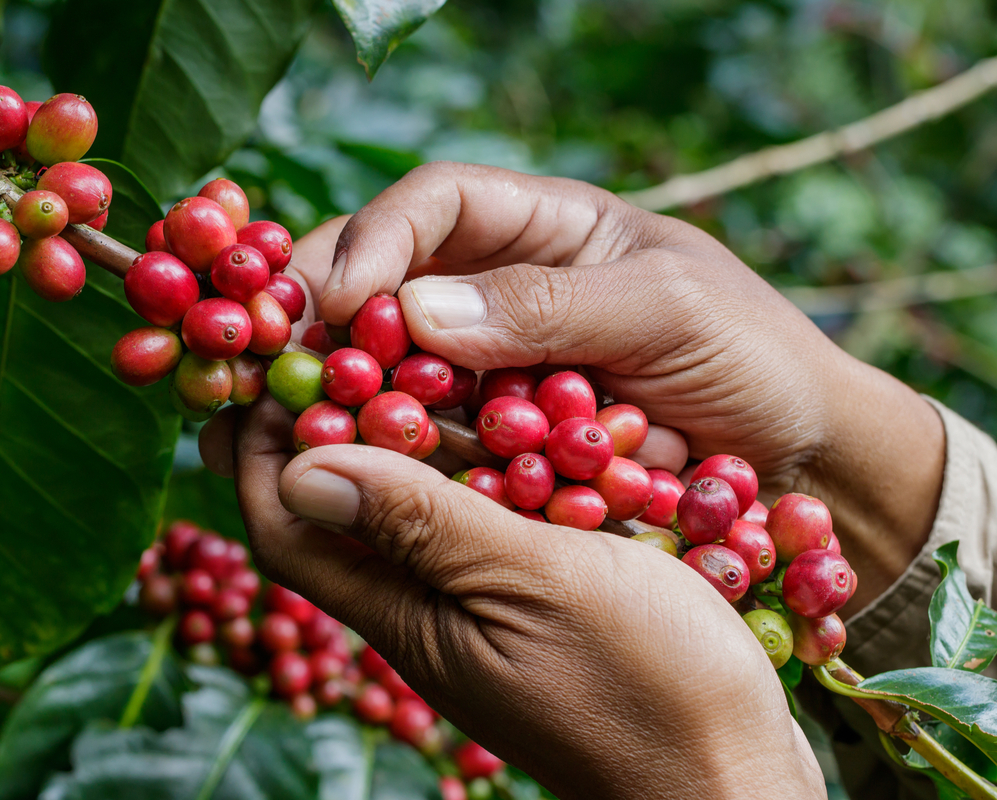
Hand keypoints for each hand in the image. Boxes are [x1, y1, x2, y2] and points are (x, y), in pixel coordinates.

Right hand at [209, 161, 943, 612]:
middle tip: (282, 359)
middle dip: (329, 313)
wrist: (803, 460)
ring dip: (343, 389)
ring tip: (296, 421)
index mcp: (546, 228)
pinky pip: (427, 438)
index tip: (342, 298)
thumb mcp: (667, 310)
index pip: (436, 205)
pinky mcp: (496, 444)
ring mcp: (494, 372)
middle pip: (389, 281)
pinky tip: (351, 468)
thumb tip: (414, 313)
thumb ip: (550, 305)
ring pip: (392, 366)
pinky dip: (386, 450)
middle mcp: (503, 293)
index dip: (376, 238)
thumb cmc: (754, 360)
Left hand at [228, 397, 826, 799]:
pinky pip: (485, 513)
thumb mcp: (535, 584)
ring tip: (419, 347)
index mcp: (406, 614)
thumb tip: (301, 468)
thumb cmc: (650, 687)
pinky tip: (505, 407)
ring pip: (418, 502)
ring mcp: (483, 602)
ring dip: (411, 429)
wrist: (736, 776)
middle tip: (345, 334)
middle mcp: (428, 608)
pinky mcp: (539, 592)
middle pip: (346, 507)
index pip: (288, 528)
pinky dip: (482, 458)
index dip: (261, 449)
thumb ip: (424, 524)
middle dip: (331, 420)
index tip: (274, 366)